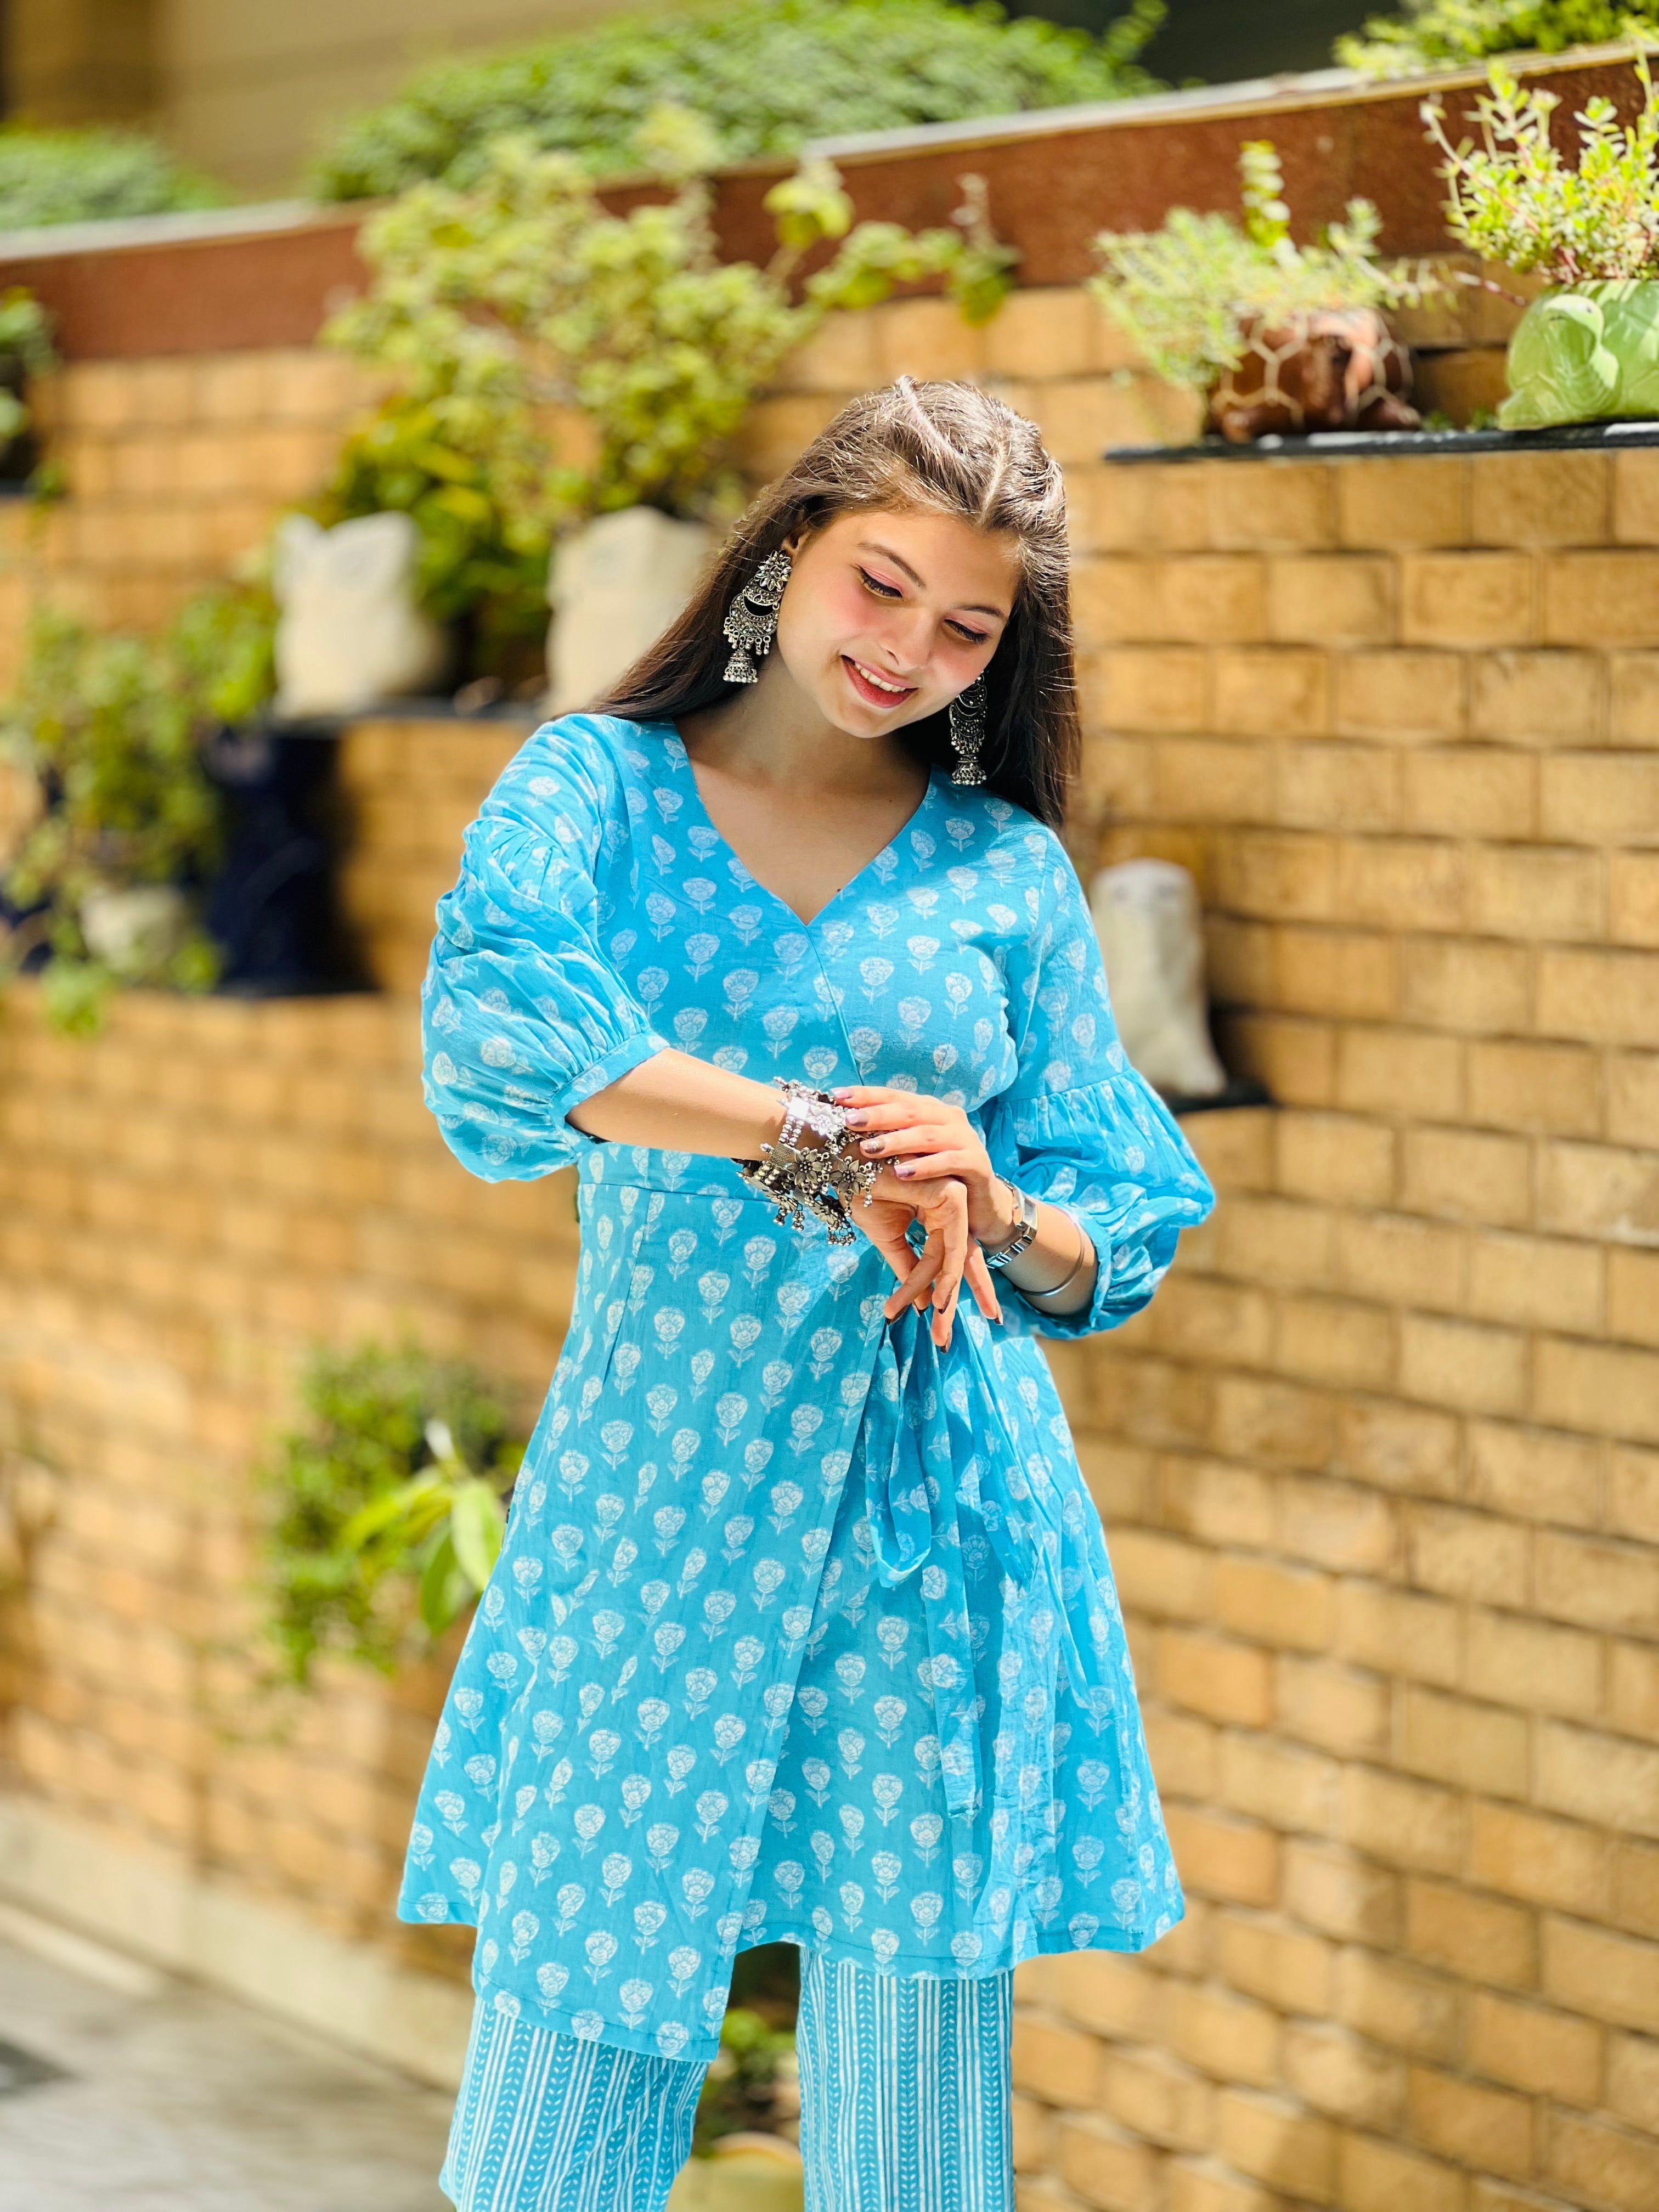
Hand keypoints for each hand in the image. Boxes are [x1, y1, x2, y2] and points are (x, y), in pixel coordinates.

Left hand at [831, 1085, 1013, 1248]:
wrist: (979, 1203)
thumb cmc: (934, 1176)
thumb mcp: (909, 1153)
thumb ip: (887, 1137)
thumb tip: (843, 1126)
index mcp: (929, 1110)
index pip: (894, 1096)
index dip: (866, 1095)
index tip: (836, 1097)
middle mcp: (948, 1118)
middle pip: (909, 1111)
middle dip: (877, 1115)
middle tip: (849, 1121)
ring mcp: (965, 1138)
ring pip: (927, 1135)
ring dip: (896, 1141)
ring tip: (869, 1149)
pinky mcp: (977, 1163)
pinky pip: (949, 1161)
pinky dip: (925, 1167)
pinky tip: (902, 1173)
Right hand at [851, 1163, 1001, 1350]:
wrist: (841, 1156)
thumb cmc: (858, 1187)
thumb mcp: (885, 1235)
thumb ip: (907, 1266)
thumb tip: (922, 1305)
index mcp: (935, 1211)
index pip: (948, 1257)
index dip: (945, 1292)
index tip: (939, 1328)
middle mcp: (949, 1205)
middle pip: (960, 1260)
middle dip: (956, 1302)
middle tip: (947, 1341)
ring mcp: (954, 1199)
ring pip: (955, 1258)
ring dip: (943, 1295)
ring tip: (936, 1328)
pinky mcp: (952, 1196)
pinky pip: (949, 1245)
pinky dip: (941, 1275)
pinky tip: (936, 1301)